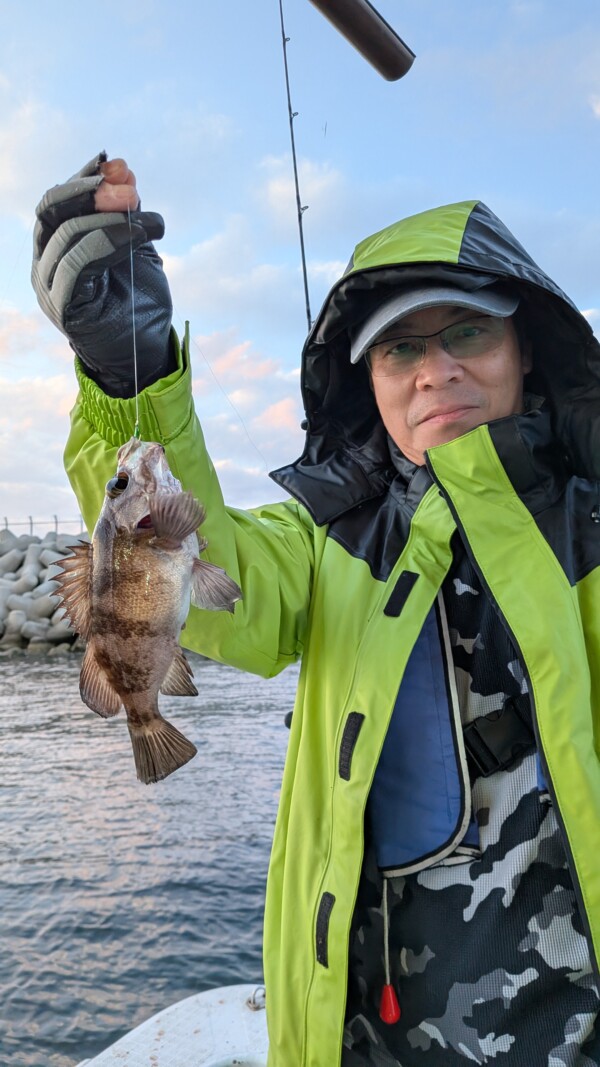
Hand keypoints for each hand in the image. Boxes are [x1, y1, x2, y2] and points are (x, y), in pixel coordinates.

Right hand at [32, 152, 174, 397]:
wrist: (147, 351)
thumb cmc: (139, 300)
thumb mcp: (137, 246)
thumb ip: (127, 211)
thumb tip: (122, 168)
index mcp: (55, 246)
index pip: (56, 202)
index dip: (83, 179)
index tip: (115, 164)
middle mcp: (44, 263)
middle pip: (52, 212)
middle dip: (92, 193)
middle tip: (131, 189)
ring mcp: (49, 286)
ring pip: (66, 235)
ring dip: (108, 218)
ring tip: (147, 219)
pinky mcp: (63, 307)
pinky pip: (79, 265)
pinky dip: (109, 242)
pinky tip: (138, 236)